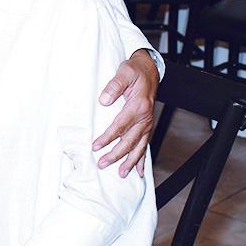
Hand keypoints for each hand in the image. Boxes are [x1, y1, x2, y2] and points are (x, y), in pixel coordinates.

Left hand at [93, 50, 158, 177]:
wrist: (150, 70)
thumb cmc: (135, 72)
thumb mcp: (124, 72)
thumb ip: (114, 86)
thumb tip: (104, 101)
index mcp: (138, 106)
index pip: (120, 126)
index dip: (107, 138)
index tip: (96, 146)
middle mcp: (145, 117)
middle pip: (129, 141)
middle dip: (116, 155)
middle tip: (102, 164)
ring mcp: (147, 123)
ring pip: (139, 146)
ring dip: (130, 161)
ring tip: (122, 174)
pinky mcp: (147, 125)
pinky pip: (145, 145)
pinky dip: (142, 159)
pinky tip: (139, 171)